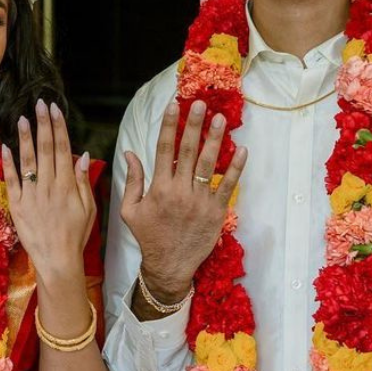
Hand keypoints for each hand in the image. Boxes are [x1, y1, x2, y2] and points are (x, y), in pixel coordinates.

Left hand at [1, 99, 95, 282]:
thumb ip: (83, 180)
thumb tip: (83, 155)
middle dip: (43, 124)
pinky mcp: (18, 205)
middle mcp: (49, 185)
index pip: (63, 148)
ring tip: (23, 118)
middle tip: (40, 103)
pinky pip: (12, 180)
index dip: (58, 127)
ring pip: (28, 160)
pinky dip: (8, 163)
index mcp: (67, 185)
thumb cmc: (76, 234)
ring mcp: (32, 195)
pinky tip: (6, 147)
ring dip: (25, 138)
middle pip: (46, 149)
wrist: (57, 259)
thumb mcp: (89, 208)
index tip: (55, 109)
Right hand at [120, 99, 245, 300]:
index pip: (164, 150)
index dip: (169, 126)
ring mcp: (200, 201)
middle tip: (201, 104)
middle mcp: (180, 192)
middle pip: (189, 151)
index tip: (175, 106)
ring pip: (210, 164)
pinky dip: (237, 168)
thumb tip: (129, 153)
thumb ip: (132, 181)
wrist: (169, 266)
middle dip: (195, 125)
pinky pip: (229, 186)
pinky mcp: (216, 212)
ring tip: (221, 119)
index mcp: (159, 189)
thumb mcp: (130, 211)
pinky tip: (242, 150)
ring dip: (216, 139)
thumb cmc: (149, 237)